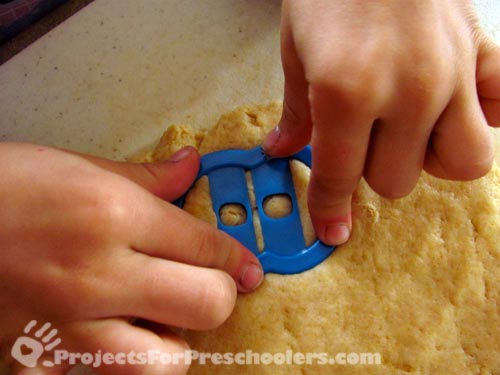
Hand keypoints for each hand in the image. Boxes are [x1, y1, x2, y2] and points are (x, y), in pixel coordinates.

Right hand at [0, 143, 262, 373]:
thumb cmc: (2, 187)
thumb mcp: (78, 167)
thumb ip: (146, 175)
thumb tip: (192, 166)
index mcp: (111, 215)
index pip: (206, 247)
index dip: (237, 257)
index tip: (249, 267)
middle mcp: (96, 274)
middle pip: (206, 304)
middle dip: (217, 295)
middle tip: (204, 286)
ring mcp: (66, 327)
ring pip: (164, 362)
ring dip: (173, 341)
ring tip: (158, 319)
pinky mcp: (39, 362)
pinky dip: (124, 363)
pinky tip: (113, 337)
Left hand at [265, 0, 499, 244]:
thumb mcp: (295, 52)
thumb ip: (297, 111)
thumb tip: (284, 153)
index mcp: (347, 92)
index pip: (340, 176)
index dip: (331, 210)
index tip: (332, 231)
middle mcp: (408, 91)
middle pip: (398, 180)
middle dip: (373, 170)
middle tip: (362, 140)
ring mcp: (455, 74)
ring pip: (463, 163)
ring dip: (430, 160)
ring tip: (410, 133)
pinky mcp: (486, 53)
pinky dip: (485, 120)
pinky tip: (458, 107)